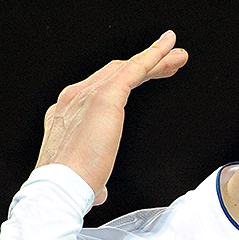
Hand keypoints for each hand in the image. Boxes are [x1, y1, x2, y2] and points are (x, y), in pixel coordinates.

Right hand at [36, 31, 187, 204]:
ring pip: (128, 68)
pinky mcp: (106, 96)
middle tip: (171, 62)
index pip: (102, 89)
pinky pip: (134, 69)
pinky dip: (153, 55)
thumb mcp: (85, 178)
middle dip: (146, 66)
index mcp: (68, 114)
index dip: (127, 81)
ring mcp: (89, 93)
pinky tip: (169, 47)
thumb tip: (100, 192)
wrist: (60, 185)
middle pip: (116, 73)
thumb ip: (94, 179)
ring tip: (179, 56)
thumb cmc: (70, 186)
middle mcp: (76, 97)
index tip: (148, 78)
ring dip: (156, 59)